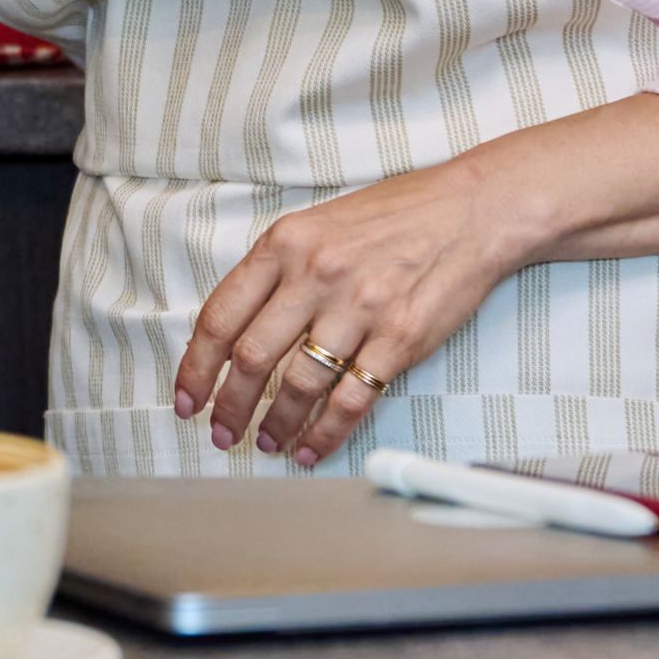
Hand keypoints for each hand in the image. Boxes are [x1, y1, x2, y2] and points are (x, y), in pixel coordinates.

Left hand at [171, 152, 527, 467]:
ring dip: (276, 423)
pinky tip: (312, 446)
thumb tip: (233, 331)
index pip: (220, 317)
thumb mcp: (317, 225)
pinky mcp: (400, 339)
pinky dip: (327, 431)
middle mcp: (315, 275)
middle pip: (252, 357)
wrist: (471, 211)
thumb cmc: (394, 216)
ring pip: (299, 384)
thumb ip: (275, 272)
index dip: (195, 368)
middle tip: (220, 432)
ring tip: (266, 442)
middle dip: (228, 406)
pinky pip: (352, 398)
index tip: (186, 398)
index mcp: (284, 244)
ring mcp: (359, 308)